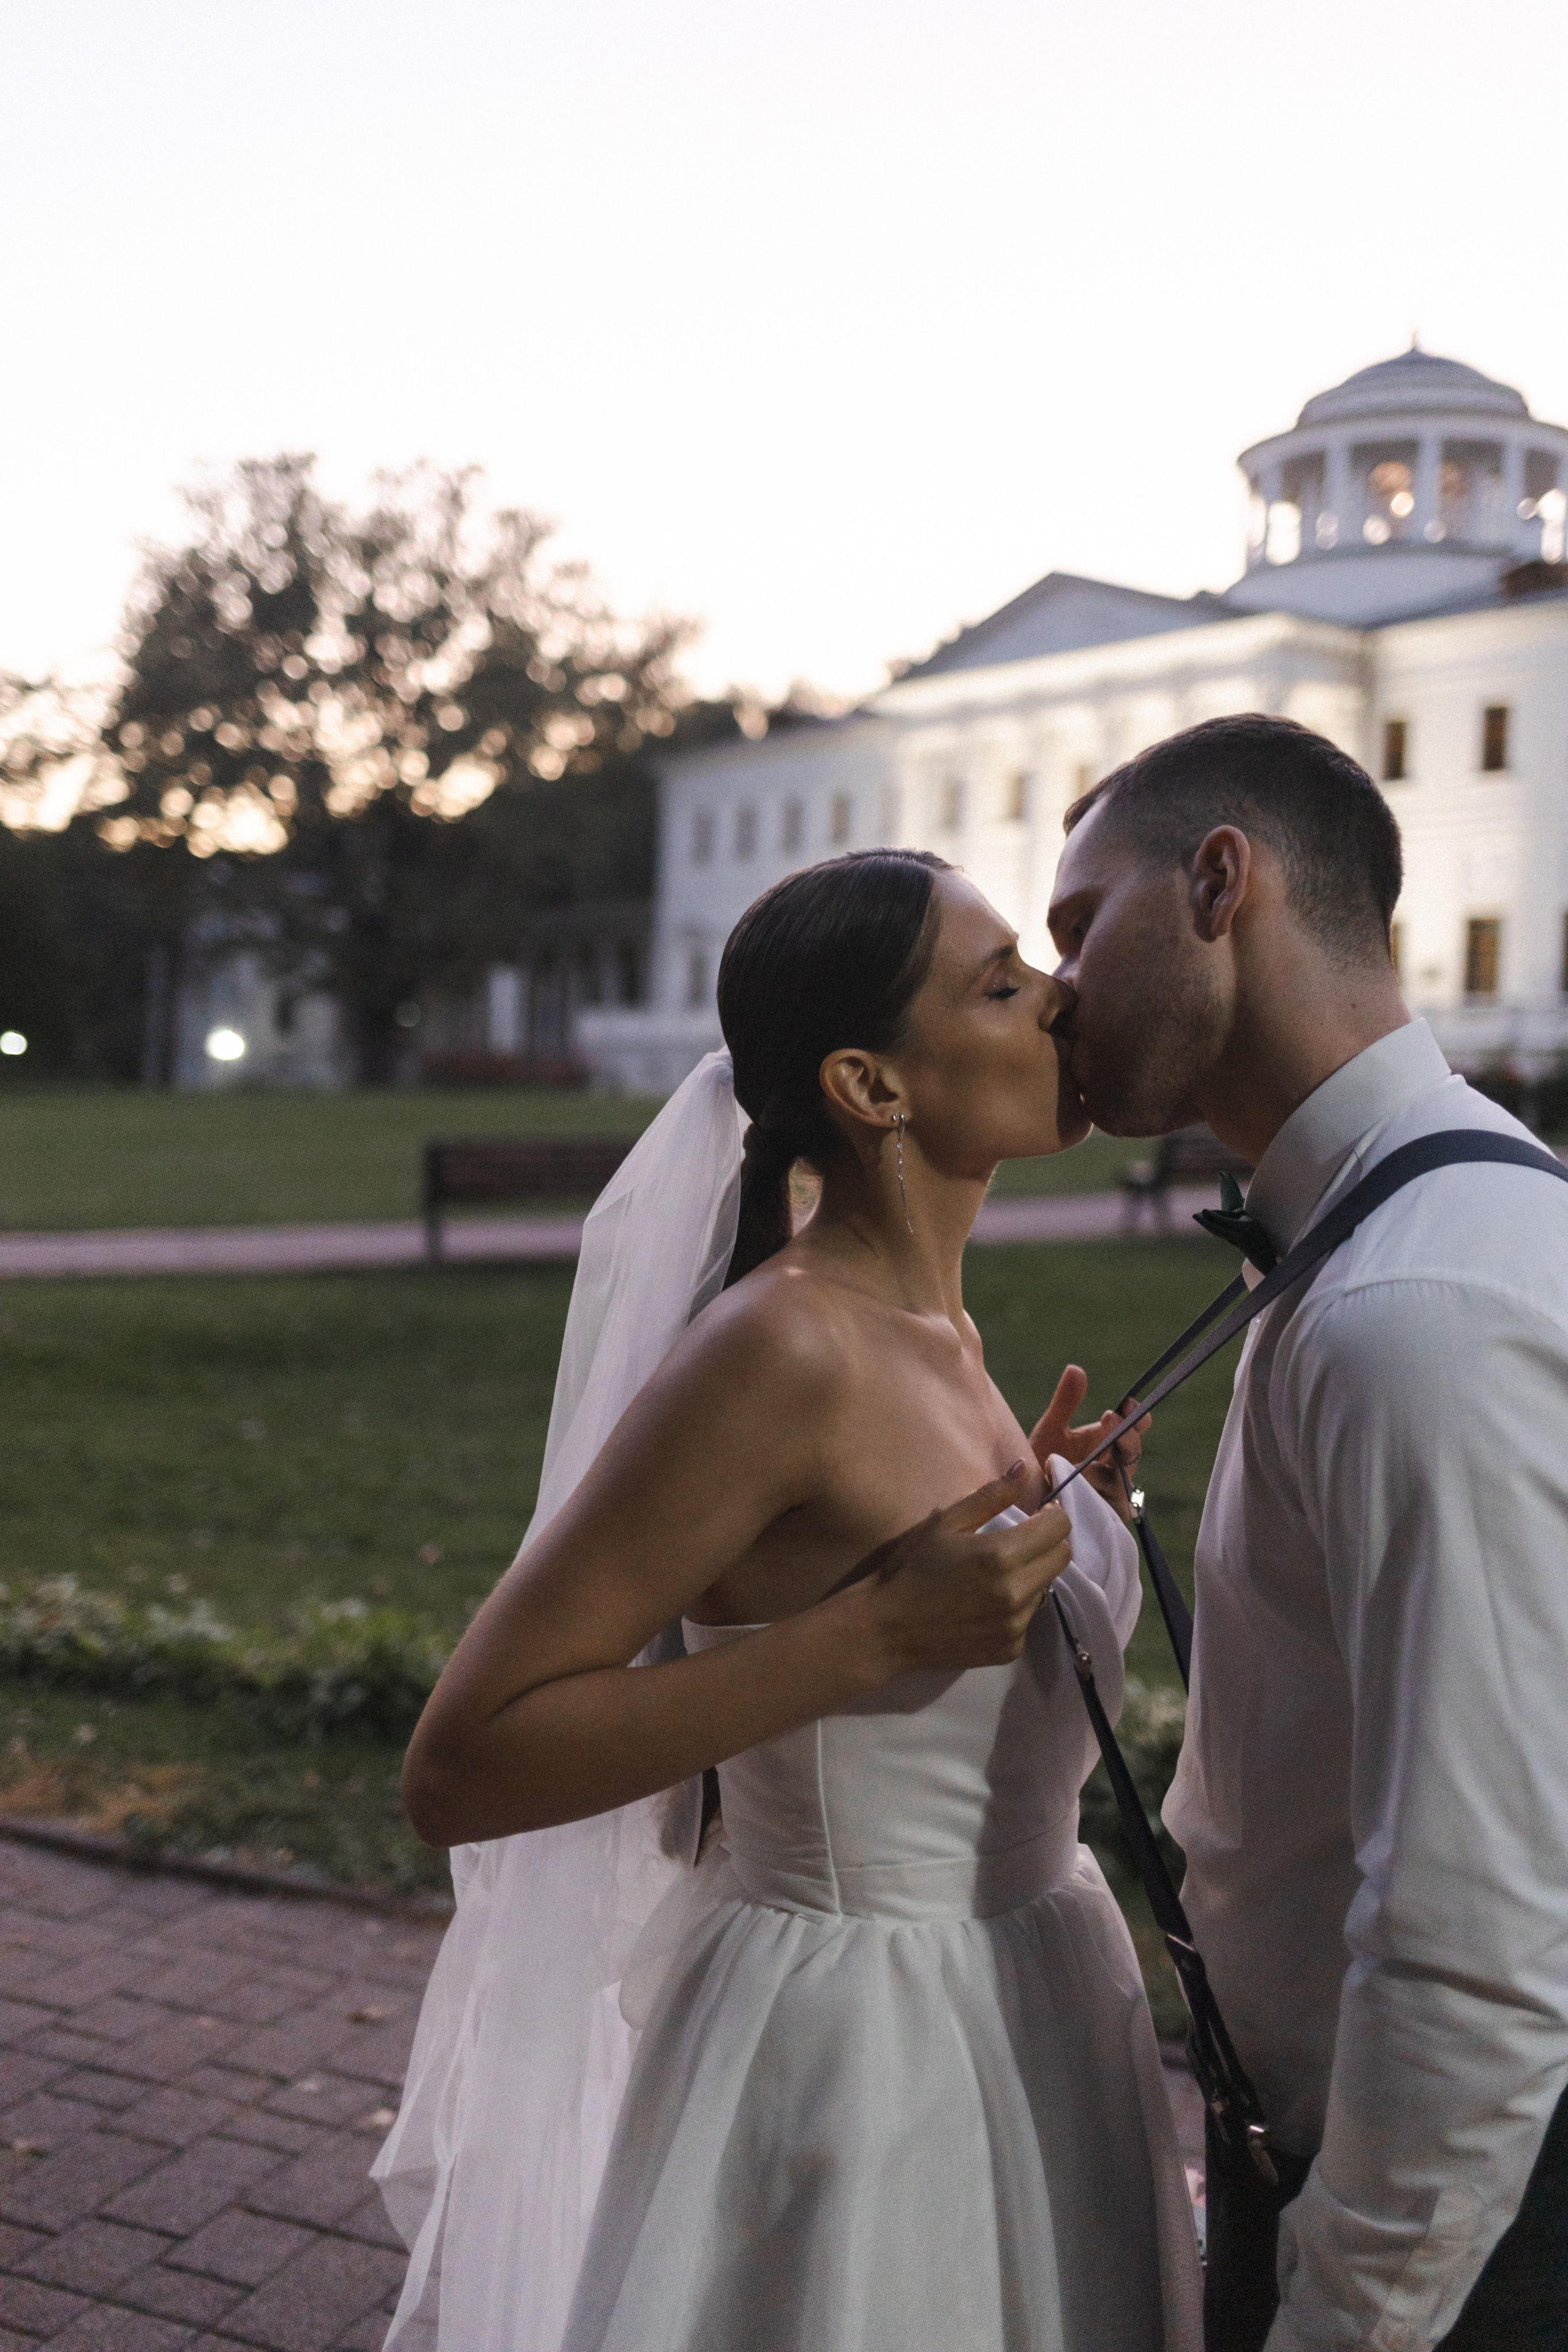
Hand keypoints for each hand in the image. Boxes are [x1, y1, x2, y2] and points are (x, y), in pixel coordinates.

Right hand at [851, 1461, 1073, 1678]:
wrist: (886, 1629)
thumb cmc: (911, 1568)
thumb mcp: (945, 1523)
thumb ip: (991, 1496)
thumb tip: (1023, 1468)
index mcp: (1002, 1555)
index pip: (1059, 1527)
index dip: (1053, 1514)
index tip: (1038, 1514)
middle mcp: (1017, 1592)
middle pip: (1062, 1558)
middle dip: (1049, 1542)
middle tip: (1021, 1540)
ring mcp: (1015, 1625)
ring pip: (1045, 1588)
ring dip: (1032, 1575)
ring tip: (997, 1575)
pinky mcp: (1010, 1649)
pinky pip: (1028, 1619)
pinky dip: (1017, 1607)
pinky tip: (987, 1603)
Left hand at [1029, 1365, 1150, 1524]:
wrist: (1021, 1501)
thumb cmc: (1040, 1463)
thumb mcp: (1051, 1430)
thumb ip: (1064, 1403)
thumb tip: (1076, 1368)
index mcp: (1107, 1443)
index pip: (1133, 1427)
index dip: (1136, 1417)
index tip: (1128, 1403)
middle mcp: (1115, 1468)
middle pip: (1133, 1452)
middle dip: (1124, 1435)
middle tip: (1109, 1418)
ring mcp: (1112, 1494)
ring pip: (1121, 1479)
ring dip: (1102, 1467)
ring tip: (1081, 1462)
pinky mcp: (1104, 1518)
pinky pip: (1110, 1506)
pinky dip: (1096, 1494)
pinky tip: (1080, 1487)